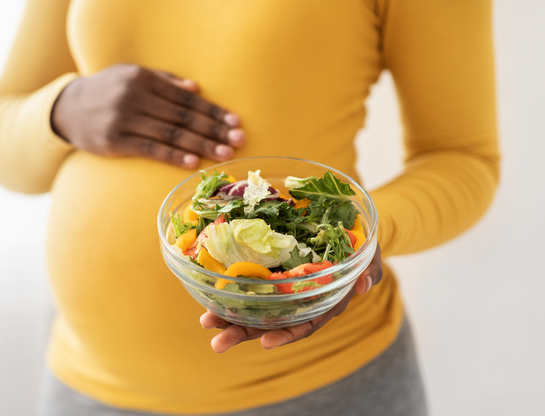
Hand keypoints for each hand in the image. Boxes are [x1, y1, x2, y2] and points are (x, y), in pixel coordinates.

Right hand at [51, 64, 244, 167]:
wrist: (68, 108)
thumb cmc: (108, 91)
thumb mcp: (132, 76)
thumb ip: (164, 80)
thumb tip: (196, 89)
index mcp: (143, 79)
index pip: (186, 98)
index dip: (212, 111)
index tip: (235, 122)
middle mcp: (134, 97)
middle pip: (183, 116)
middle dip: (213, 129)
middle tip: (238, 140)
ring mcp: (124, 120)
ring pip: (171, 134)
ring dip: (201, 145)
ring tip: (224, 153)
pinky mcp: (115, 141)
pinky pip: (151, 150)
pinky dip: (174, 156)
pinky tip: (193, 163)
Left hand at [200, 245, 382, 352]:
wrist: (350, 236)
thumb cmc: (362, 251)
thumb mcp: (372, 260)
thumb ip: (369, 272)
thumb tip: (362, 283)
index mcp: (323, 305)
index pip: (304, 326)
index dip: (286, 336)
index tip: (265, 342)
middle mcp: (300, 304)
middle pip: (270, 324)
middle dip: (243, 333)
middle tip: (216, 341)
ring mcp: (284, 292)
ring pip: (255, 310)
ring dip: (229, 318)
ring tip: (205, 323)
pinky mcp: (273, 277)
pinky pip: (251, 288)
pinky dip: (232, 293)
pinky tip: (210, 297)